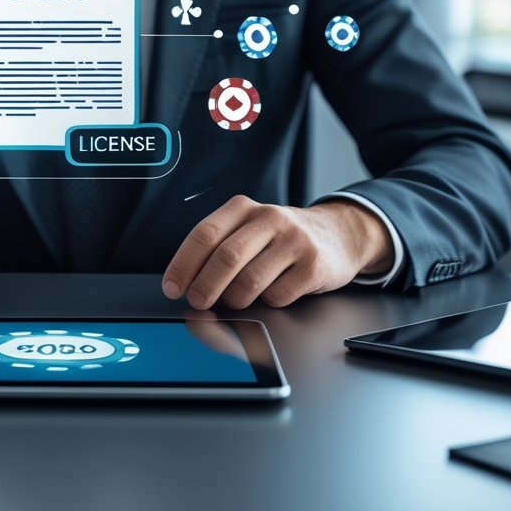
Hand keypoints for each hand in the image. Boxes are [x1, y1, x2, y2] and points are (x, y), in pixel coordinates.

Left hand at [161, 196, 391, 309]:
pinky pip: (278, 296)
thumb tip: (186, 283)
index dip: (183, 264)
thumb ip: (220, 247)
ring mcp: (294, 241)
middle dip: (205, 287)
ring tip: (235, 299)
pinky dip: (268, 303)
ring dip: (235, 300)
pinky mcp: (314, 265)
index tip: (172, 287)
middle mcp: (269, 218)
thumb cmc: (281, 238)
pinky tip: (272, 293)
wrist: (338, 235)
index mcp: (243, 208)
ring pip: (250, 282)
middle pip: (226, 258)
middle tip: (197, 302)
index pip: (205, 235)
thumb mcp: (250, 230)